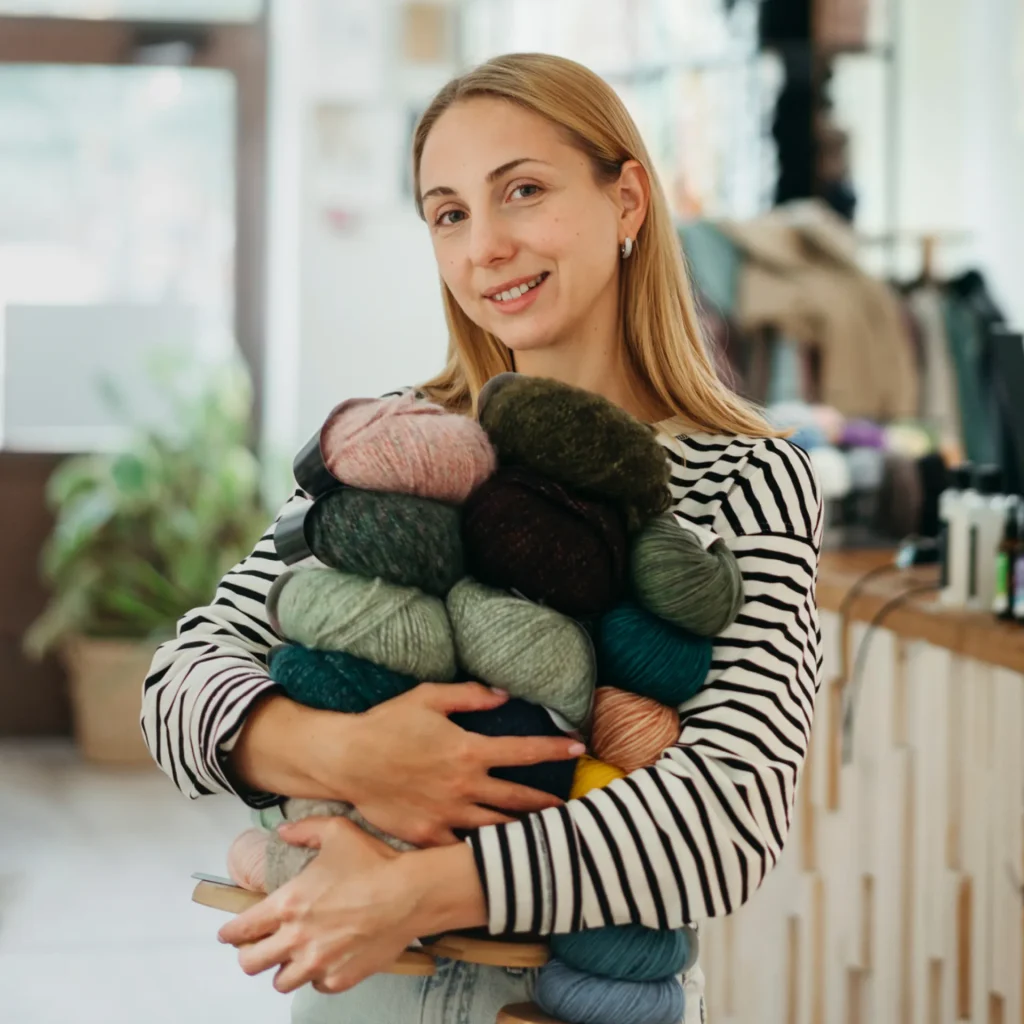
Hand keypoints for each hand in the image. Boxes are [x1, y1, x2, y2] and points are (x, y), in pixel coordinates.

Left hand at [218, 816, 486, 994]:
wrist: (409, 893)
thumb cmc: (374, 862)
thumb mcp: (337, 831)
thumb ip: (304, 830)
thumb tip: (283, 831)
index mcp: (289, 903)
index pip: (241, 929)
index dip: (229, 933)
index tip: (228, 934)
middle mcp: (297, 937)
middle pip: (251, 963)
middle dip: (250, 955)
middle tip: (258, 948)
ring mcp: (318, 961)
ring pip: (280, 982)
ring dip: (283, 969)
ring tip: (293, 957)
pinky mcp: (340, 977)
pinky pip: (316, 987)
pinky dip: (316, 977)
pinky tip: (325, 961)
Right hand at [330, 683, 583, 846]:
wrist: (347, 759)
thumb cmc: (387, 723)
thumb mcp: (429, 697)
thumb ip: (471, 695)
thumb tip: (504, 695)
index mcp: (469, 750)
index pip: (523, 750)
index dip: (554, 748)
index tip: (577, 746)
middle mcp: (464, 785)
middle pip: (518, 796)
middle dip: (548, 801)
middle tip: (570, 806)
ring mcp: (447, 813)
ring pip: (496, 826)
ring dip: (522, 829)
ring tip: (543, 833)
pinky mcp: (428, 835)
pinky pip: (461, 848)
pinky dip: (481, 851)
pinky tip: (497, 856)